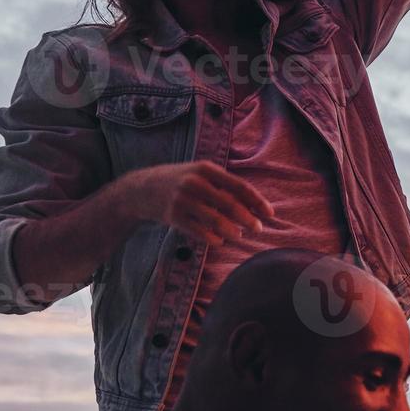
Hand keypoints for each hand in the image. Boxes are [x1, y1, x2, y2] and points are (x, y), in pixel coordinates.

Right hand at [115, 160, 273, 246]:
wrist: (140, 189)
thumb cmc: (180, 182)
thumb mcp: (200, 174)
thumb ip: (224, 186)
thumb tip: (254, 205)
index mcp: (206, 169)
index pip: (239, 186)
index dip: (257, 201)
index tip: (270, 214)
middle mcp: (194, 183)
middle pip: (230, 204)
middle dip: (248, 219)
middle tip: (258, 228)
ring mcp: (182, 200)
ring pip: (216, 220)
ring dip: (232, 231)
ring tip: (238, 235)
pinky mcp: (173, 216)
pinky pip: (199, 231)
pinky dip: (213, 238)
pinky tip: (219, 241)